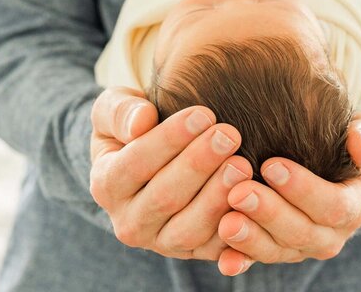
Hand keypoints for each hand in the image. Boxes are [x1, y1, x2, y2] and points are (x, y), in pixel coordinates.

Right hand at [89, 86, 252, 259]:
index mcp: (106, 185)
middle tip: (230, 134)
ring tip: (243, 165)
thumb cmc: (137, 125)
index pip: (135, 164)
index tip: (203, 113)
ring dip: (217, 198)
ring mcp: (161, 242)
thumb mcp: (115, 107)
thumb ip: (120, 110)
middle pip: (164, 198)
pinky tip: (253, 201)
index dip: (170, 139)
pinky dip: (235, 230)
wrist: (155, 159)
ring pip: (188, 230)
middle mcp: (129, 222)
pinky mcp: (193, 252)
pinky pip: (214, 249)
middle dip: (199, 165)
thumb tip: (139, 124)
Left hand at [215, 111, 360, 275]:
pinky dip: (240, 260)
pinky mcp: (276, 250)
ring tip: (226, 222)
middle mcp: (329, 234)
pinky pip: (256, 260)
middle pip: (300, 232)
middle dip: (269, 213)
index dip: (304, 189)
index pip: (333, 206)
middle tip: (239, 192)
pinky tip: (224, 260)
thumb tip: (358, 146)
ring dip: (250, 239)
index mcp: (354, 206)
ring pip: (277, 250)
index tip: (272, 165)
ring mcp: (301, 247)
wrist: (335, 163)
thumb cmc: (351, 142)